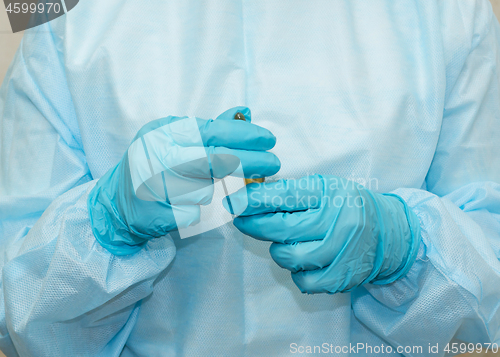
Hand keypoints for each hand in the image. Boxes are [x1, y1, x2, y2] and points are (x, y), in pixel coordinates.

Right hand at [88, 107, 279, 254]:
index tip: (268, 139)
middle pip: (216, 158)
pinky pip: (196, 211)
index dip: (244, 135)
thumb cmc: (152, 166)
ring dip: (215, 188)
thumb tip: (244, 112)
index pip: (212, 130)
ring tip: (209, 185)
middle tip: (273, 163)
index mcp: (162, 132)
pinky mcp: (159, 213)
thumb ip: (210, 127)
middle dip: (250, 161)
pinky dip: (200, 208)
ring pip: (207, 188)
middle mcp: (157, 155)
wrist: (117, 204)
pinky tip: (189, 203)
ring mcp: (156, 186)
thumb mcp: (176, 140)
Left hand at [223, 174, 420, 293]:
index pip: (285, 196)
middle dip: (254, 225)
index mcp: (330, 194)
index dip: (254, 200)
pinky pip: (302, 280)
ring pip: (288, 255)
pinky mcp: (341, 276)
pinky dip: (296, 272)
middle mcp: (336, 221)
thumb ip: (291, 193)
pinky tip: (304, 260)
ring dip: (279, 250)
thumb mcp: (324, 189)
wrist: (388, 233)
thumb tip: (250, 198)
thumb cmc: (347, 207)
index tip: (234, 203)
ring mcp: (340, 251)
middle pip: (281, 228)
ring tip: (288, 241)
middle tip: (242, 221)